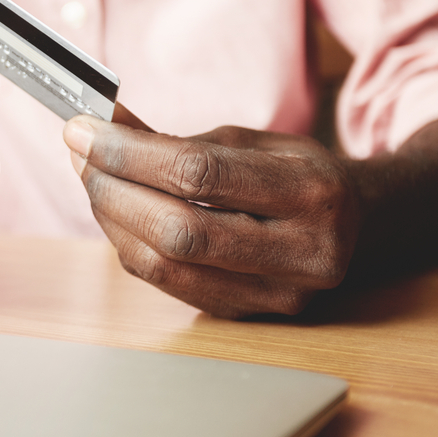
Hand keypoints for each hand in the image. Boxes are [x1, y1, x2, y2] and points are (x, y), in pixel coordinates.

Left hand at [64, 118, 358, 317]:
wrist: (357, 226)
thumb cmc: (296, 173)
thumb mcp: (249, 140)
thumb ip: (174, 137)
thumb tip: (100, 123)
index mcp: (312, 192)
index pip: (200, 173)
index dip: (129, 152)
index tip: (83, 128)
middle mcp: (303, 253)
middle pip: (178, 230)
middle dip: (113, 188)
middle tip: (80, 153)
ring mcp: (277, 295)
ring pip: (165, 265)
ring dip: (112, 218)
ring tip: (92, 177)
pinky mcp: (248, 316)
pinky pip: (167, 283)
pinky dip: (129, 243)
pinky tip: (115, 211)